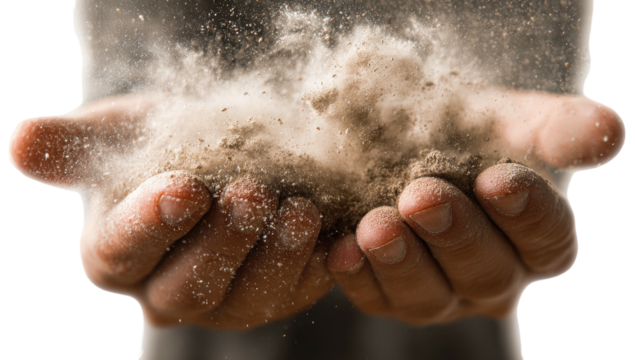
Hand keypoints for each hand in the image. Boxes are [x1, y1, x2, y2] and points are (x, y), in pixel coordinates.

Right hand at [8, 97, 332, 328]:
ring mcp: (227, 299)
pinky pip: (299, 289)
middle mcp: (168, 292)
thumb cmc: (154, 145)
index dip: (152, 223)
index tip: (184, 187)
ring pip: (250, 296)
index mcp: (117, 257)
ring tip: (300, 211)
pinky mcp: (277, 293)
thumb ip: (68, 146)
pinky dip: (317, 266)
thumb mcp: (111, 137)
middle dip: (223, 242)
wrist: (215, 153)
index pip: (123, 251)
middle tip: (251, 193)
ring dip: (277, 256)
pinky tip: (334, 234)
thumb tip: (23, 142)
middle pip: (190, 285)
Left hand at [326, 89, 624, 324]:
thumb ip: (555, 128)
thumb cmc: (464, 132)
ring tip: (378, 224)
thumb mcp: (506, 121)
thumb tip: (607, 131)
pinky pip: (375, 300)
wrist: (401, 139)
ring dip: (402, 262)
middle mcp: (493, 278)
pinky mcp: (390, 297)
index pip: (546, 240)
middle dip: (455, 235)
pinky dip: (359, 277)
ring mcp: (441, 294)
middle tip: (423, 195)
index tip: (498, 179)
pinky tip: (341, 249)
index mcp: (535, 240)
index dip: (527, 214)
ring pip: (428, 299)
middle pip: (485, 273)